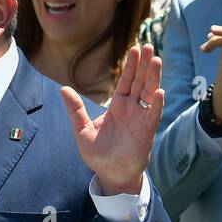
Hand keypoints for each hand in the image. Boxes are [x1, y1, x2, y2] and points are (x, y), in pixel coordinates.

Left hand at [63, 44, 161, 195]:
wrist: (109, 175)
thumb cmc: (98, 155)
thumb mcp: (81, 130)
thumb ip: (75, 110)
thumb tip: (63, 89)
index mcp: (117, 107)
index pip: (126, 81)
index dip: (131, 66)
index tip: (134, 49)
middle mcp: (131, 109)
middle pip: (139, 82)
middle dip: (144, 65)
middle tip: (149, 46)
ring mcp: (140, 119)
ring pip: (148, 93)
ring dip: (153, 77)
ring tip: (156, 60)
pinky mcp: (146, 132)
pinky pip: (152, 115)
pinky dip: (156, 104)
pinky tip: (159, 91)